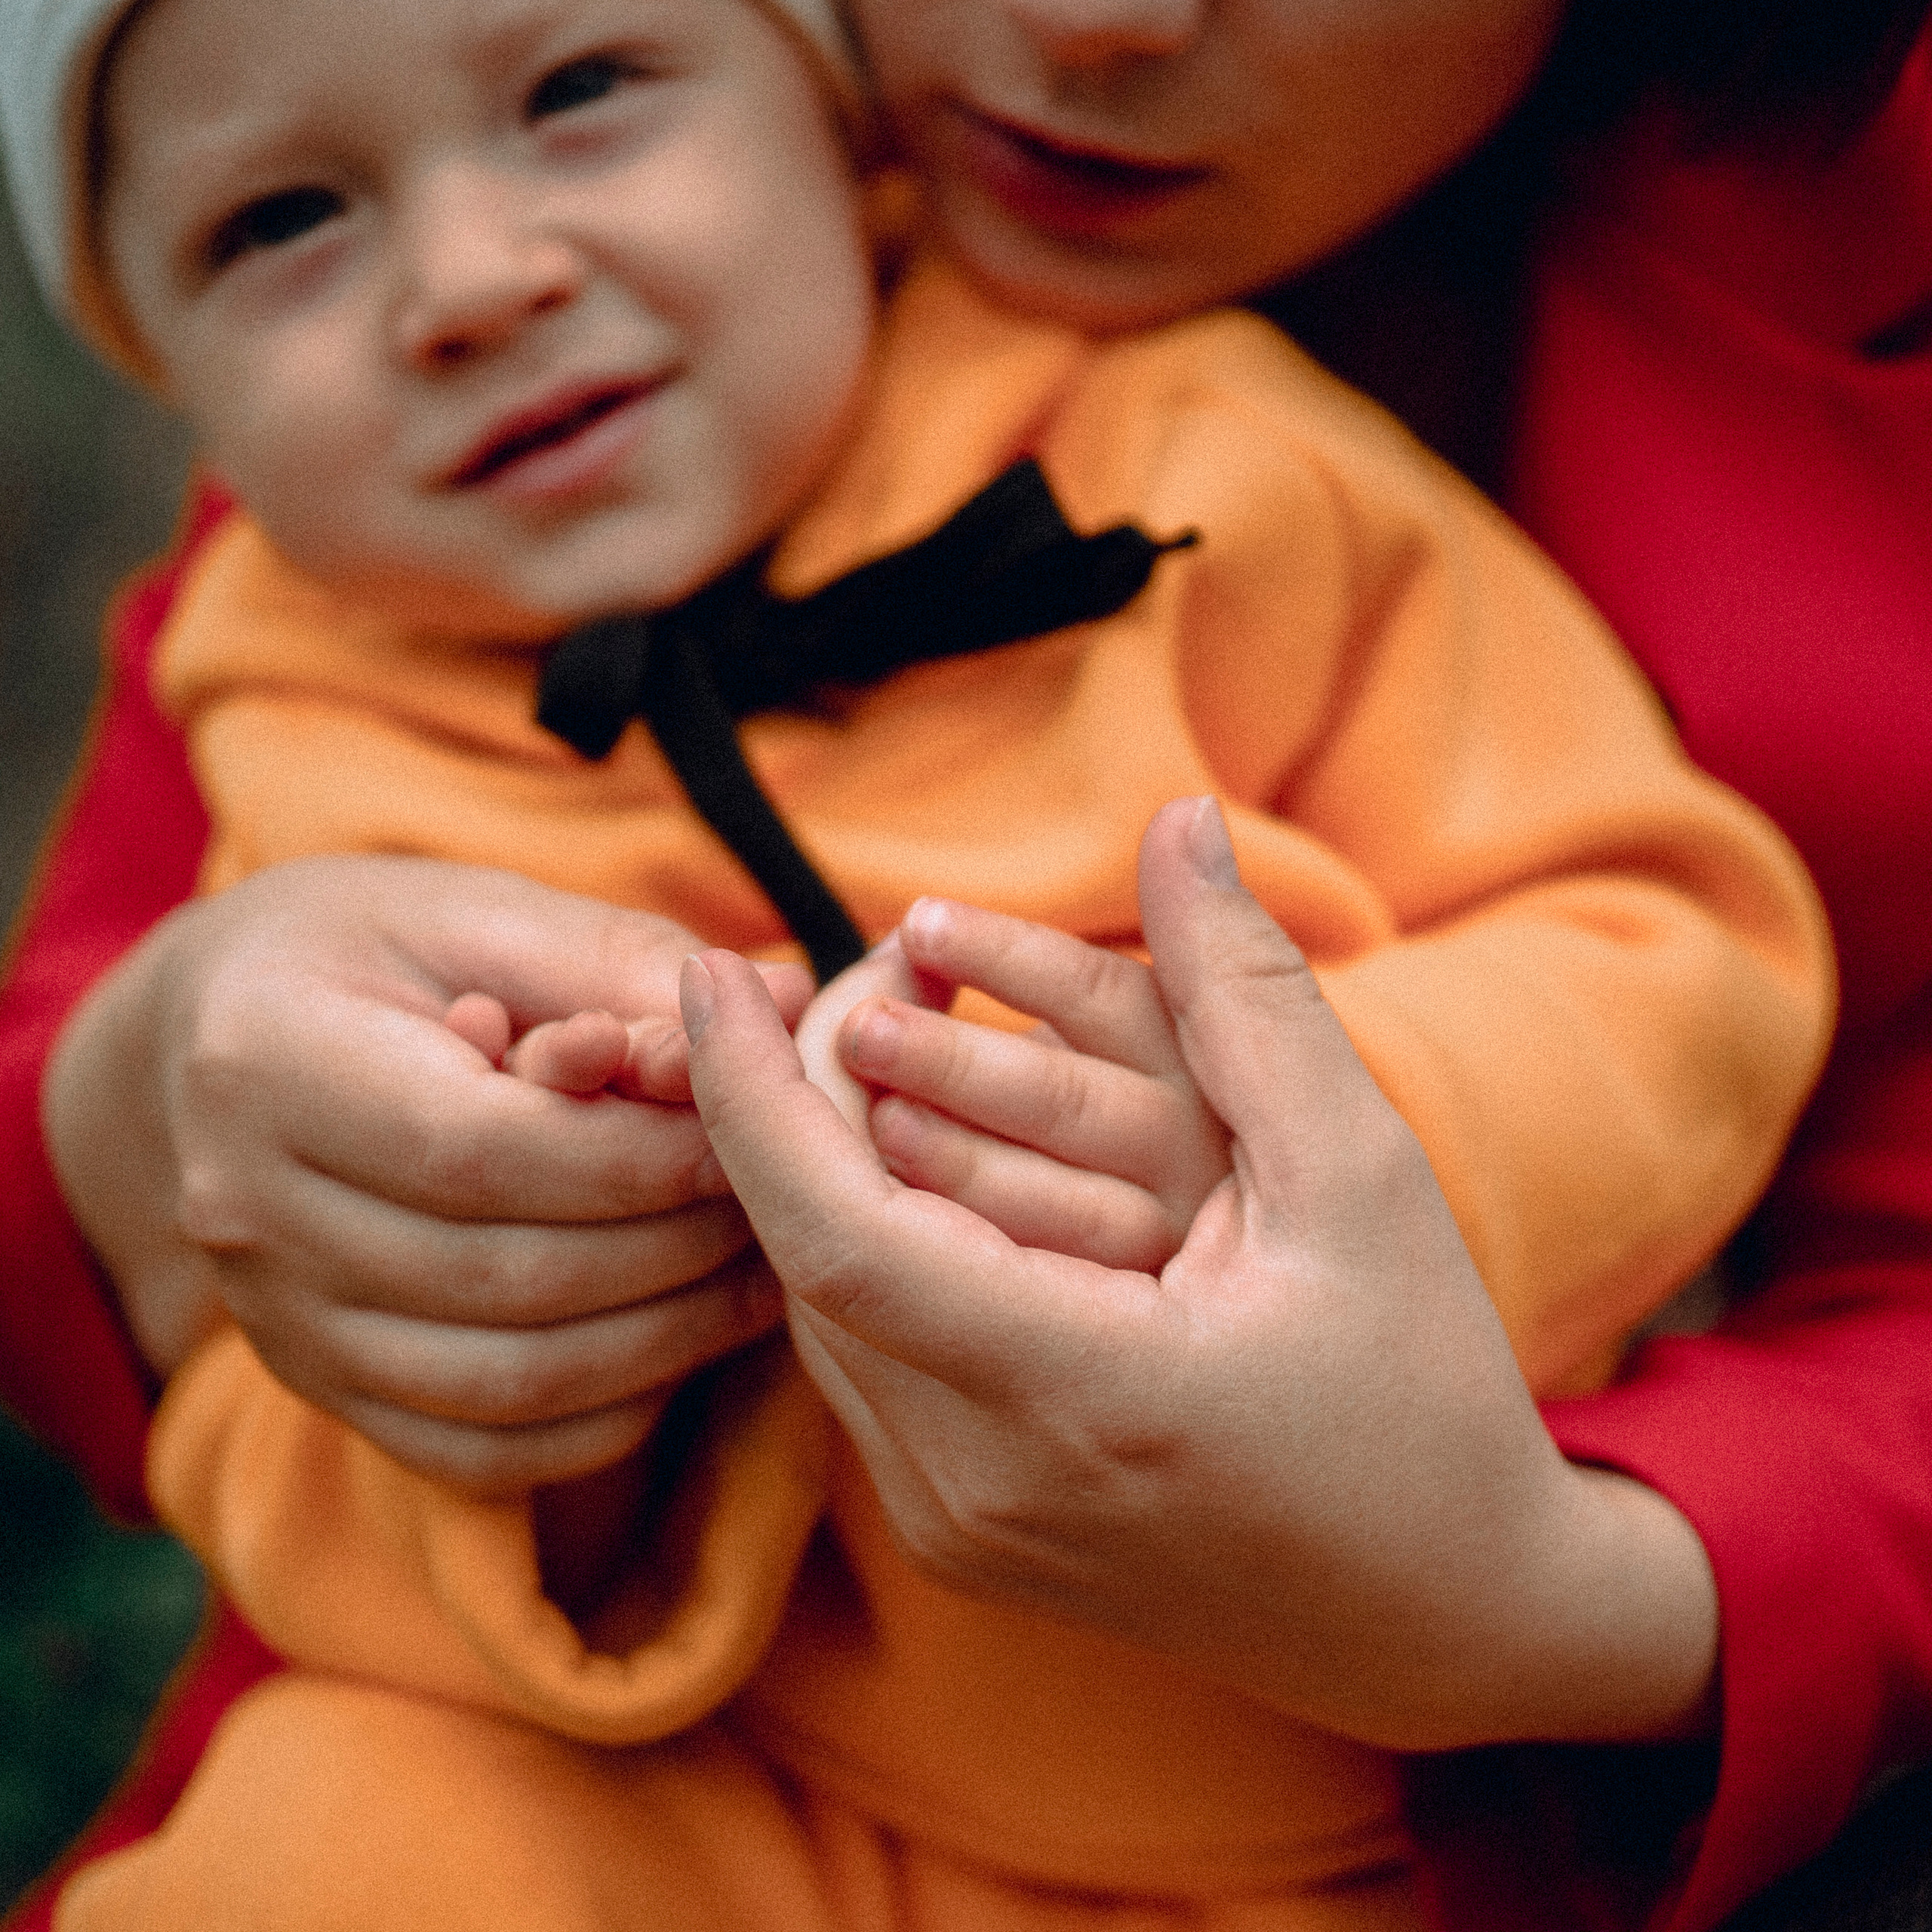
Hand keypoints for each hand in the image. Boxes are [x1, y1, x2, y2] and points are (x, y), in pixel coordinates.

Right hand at [44, 856, 810, 1491]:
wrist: (219, 1030)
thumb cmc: (372, 948)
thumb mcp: (484, 910)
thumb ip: (622, 963)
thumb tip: (783, 1012)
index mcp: (269, 1061)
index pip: (482, 1150)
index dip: (641, 1156)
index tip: (749, 1131)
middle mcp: (246, 1211)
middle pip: (507, 1275)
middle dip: (676, 1245)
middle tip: (778, 1201)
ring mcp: (274, 1319)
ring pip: (506, 1382)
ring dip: (665, 1339)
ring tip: (756, 1270)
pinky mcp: (316, 1385)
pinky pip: (479, 1449)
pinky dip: (601, 1414)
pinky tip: (678, 1343)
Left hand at [685, 799, 1718, 1748]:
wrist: (1445, 1616)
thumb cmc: (1420, 1391)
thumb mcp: (1357, 1176)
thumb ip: (1252, 993)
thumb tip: (1181, 822)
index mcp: (1080, 1400)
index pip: (836, 1236)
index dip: (751, 1096)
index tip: (711, 973)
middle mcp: (982, 1487)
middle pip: (808, 1261)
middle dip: (792, 1103)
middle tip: (845, 973)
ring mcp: (959, 1528)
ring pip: (818, 1314)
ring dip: (821, 1174)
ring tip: (860, 1048)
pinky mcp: (960, 1537)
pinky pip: (859, 1365)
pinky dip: (859, 1250)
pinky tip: (899, 1168)